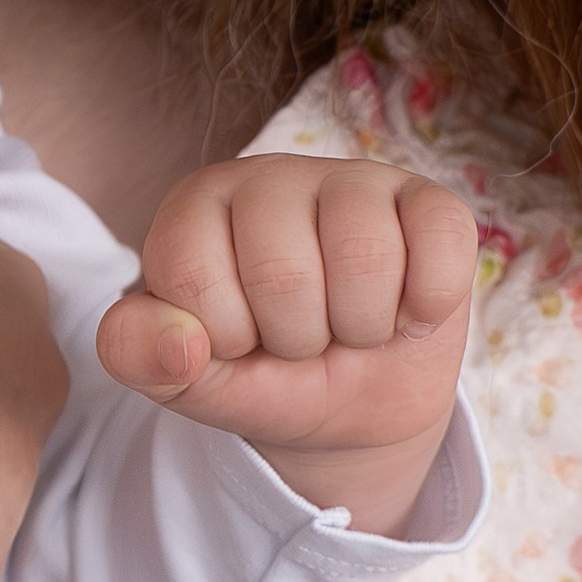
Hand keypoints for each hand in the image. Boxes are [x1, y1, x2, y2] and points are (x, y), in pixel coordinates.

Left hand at [96, 156, 477, 534]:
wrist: (348, 406)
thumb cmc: (259, 372)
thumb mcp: (184, 379)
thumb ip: (141, 356)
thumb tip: (177, 341)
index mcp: (195, 206)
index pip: (192, 274)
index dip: (222, 333)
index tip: (236, 338)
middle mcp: (270, 176)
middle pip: (284, 272)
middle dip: (294, 337)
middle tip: (299, 336)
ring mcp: (355, 180)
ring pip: (366, 259)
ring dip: (359, 327)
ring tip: (348, 324)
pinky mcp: (431, 201)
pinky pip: (440, 247)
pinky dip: (426, 306)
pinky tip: (406, 308)